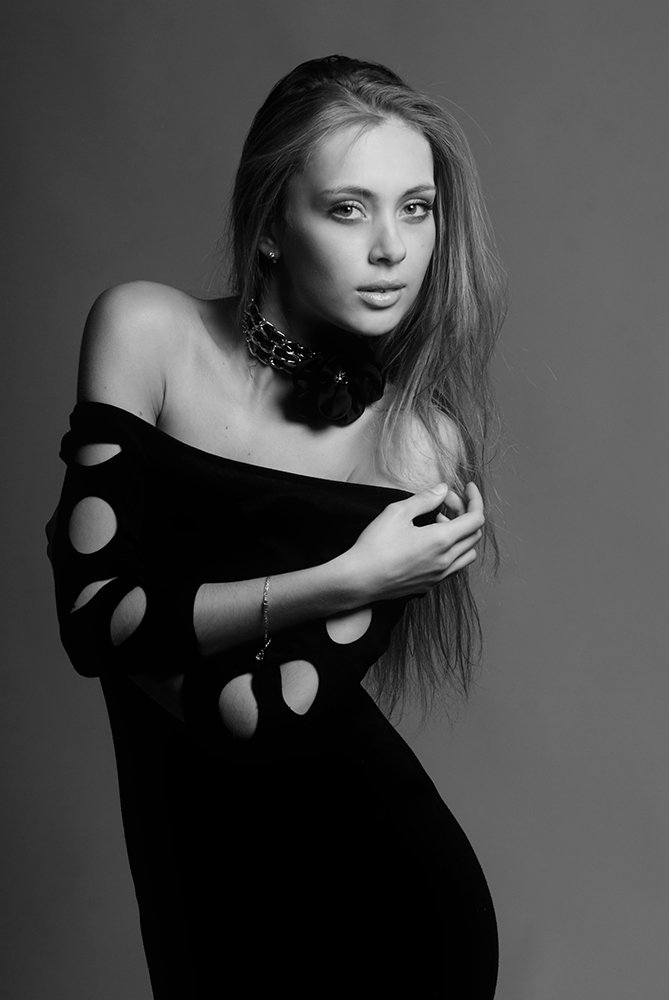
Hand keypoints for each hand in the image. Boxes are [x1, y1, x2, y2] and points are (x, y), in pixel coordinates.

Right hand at [344, 482, 483, 601]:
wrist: (359, 580)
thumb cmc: (375, 546)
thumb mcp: (397, 512)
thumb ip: (425, 499)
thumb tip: (442, 490)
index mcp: (441, 540)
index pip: (476, 518)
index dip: (475, 499)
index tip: (467, 488)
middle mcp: (446, 560)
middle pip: (474, 534)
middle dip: (465, 512)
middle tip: (444, 501)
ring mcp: (439, 576)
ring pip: (468, 553)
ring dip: (461, 534)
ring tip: (439, 522)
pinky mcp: (430, 585)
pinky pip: (455, 567)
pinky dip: (454, 551)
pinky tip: (433, 543)